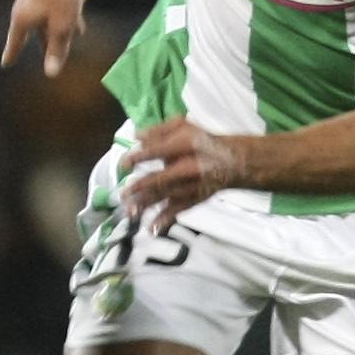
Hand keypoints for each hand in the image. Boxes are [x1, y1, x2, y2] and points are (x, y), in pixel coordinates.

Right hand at [1, 0, 88, 75]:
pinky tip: (77, 7)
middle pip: (33, 29)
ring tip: (78, 29)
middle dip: (48, 39)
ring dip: (59, 23)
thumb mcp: (62, 29)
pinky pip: (50, 1)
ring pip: (44, 13)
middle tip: (56, 50)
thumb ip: (56, 51)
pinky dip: (61, 9)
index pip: (15, 42)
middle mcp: (21, 3)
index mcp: (21, 17)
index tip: (6, 64)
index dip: (11, 54)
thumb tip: (51, 74)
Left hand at [118, 117, 246, 232]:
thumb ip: (159, 130)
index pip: (157, 151)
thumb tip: (136, 137)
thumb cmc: (202, 141)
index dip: (138, 158)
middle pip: (160, 179)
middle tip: (123, 193)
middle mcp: (189, 166)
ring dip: (147, 205)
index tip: (123, 164)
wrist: (232, 161)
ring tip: (130, 212)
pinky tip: (151, 228)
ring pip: (166, 197)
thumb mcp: (183, 125)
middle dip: (139, 188)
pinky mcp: (194, 199)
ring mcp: (192, 185)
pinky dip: (165, 220)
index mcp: (185, 145)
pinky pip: (178, 210)